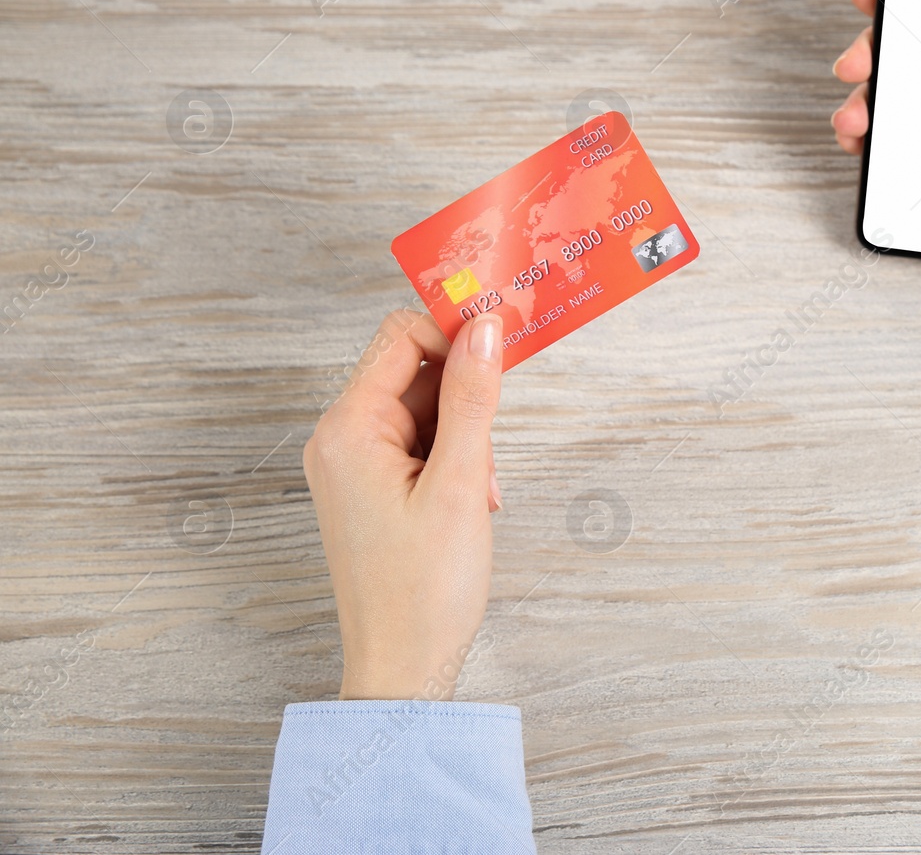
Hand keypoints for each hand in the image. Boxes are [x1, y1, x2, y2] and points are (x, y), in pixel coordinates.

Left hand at [302, 309, 504, 699]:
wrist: (402, 669)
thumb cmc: (424, 590)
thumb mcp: (461, 484)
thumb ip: (474, 398)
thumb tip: (487, 328)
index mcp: (347, 430)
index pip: (400, 337)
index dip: (454, 335)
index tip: (503, 350)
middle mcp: (339, 440)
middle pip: (413, 370)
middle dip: (465, 397)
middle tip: (493, 447)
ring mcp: (352, 465)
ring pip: (423, 408)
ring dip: (465, 435)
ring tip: (481, 491)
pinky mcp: (371, 488)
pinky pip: (418, 444)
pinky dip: (454, 460)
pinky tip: (472, 501)